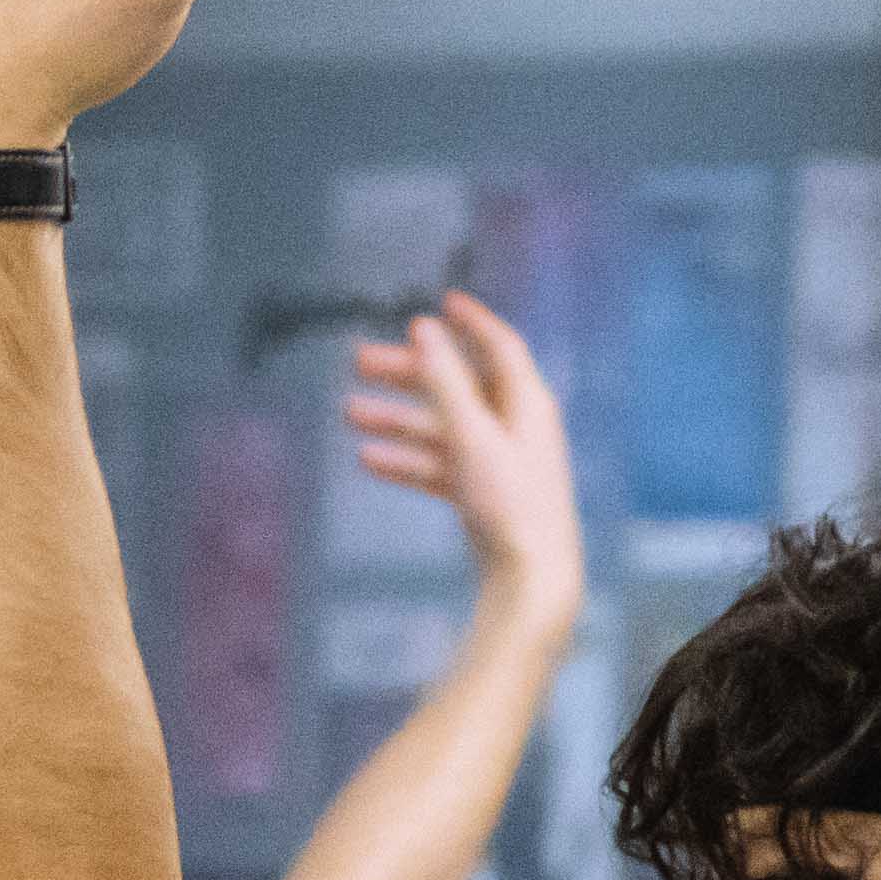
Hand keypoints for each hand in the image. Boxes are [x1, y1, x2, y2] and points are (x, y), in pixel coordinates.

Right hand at [344, 290, 584, 641]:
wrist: (530, 579)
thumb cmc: (511, 504)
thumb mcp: (472, 435)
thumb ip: (445, 382)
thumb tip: (424, 328)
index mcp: (527, 403)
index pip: (500, 346)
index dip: (472, 321)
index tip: (443, 301)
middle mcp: (516, 426)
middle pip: (458, 384)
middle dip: (409, 372)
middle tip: (358, 361)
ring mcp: (499, 460)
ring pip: (441, 427)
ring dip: (397, 419)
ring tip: (349, 414)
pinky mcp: (484, 493)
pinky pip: (440, 466)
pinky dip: (408, 460)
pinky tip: (369, 460)